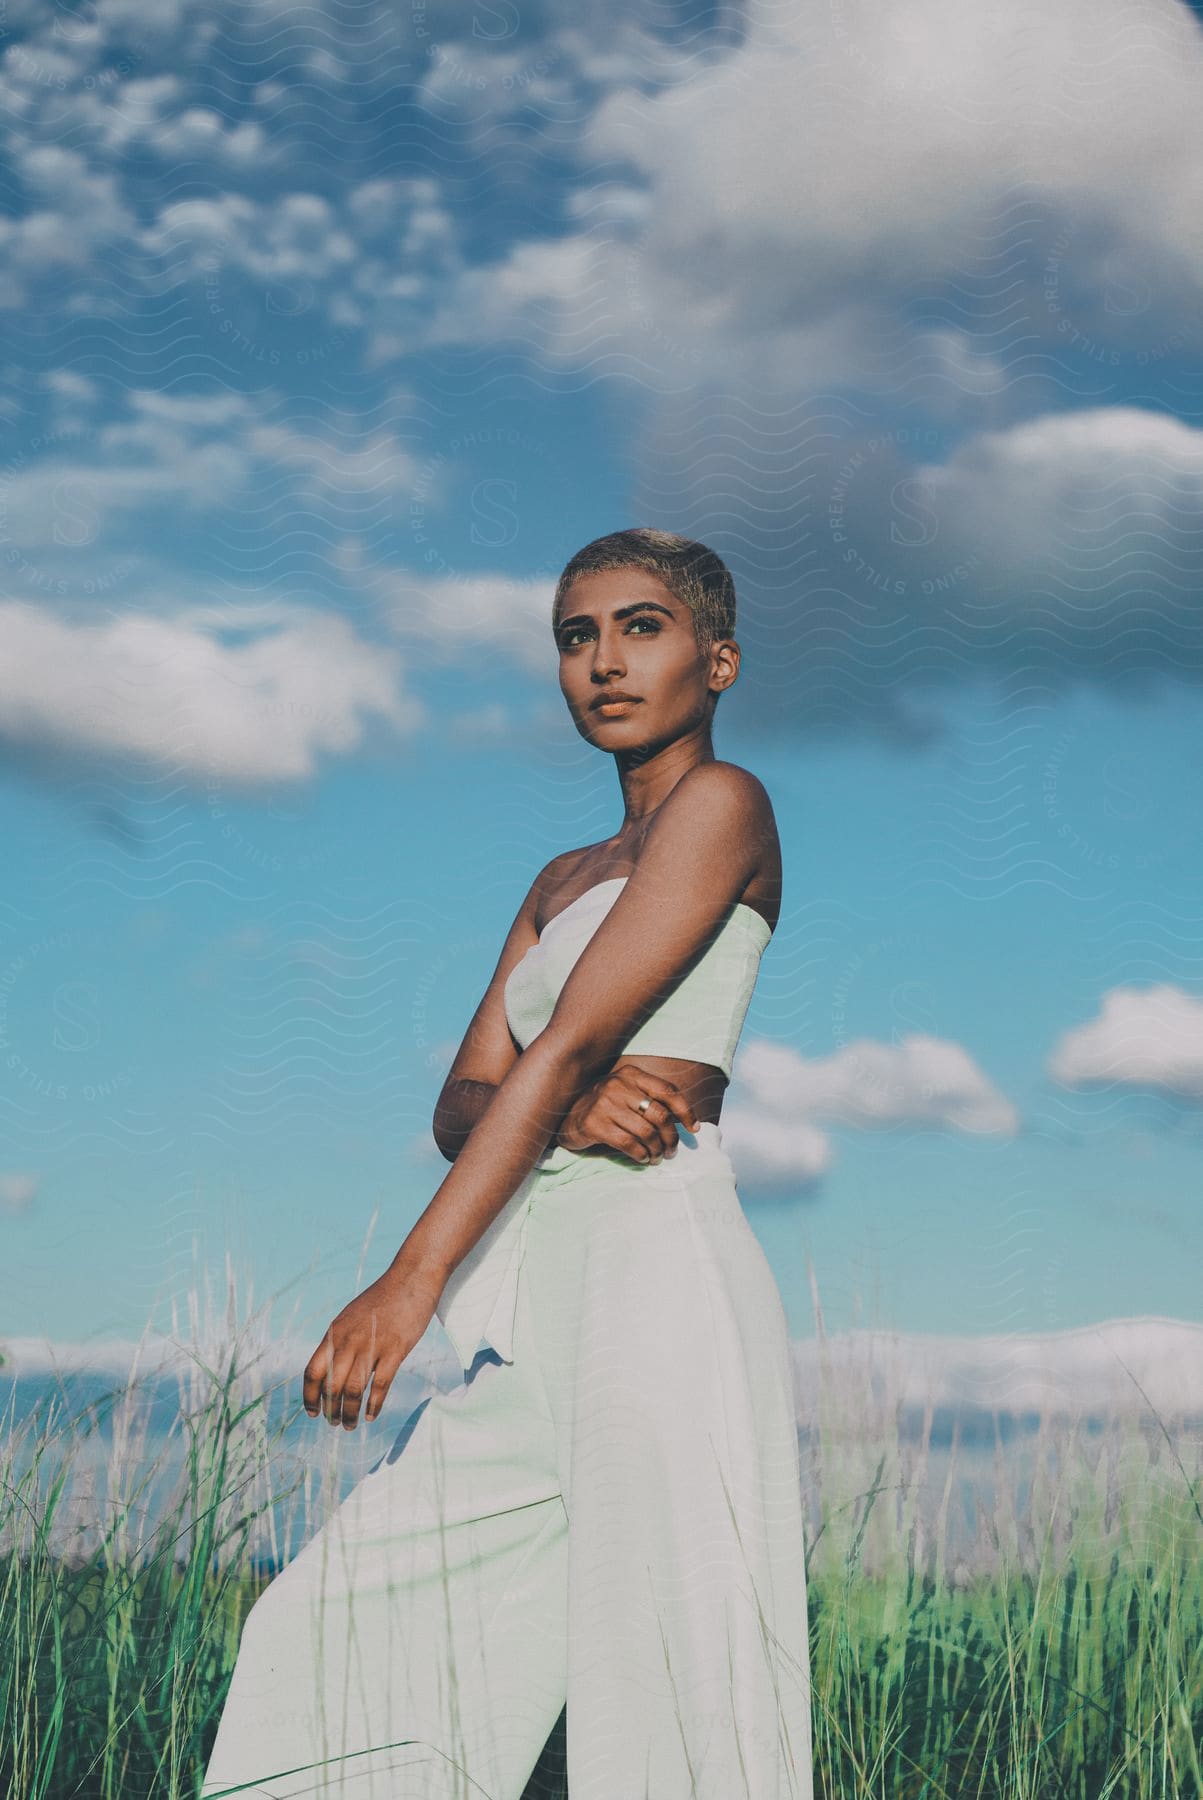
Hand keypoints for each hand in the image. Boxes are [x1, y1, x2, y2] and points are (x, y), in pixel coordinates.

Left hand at [302, 1259, 442, 1429]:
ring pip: (354, 1390)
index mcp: (335, 1333)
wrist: (411, 1279)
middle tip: (334, 1423)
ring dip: (349, 1412)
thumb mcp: (350, 1316)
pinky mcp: (395, 1349)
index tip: (312, 1412)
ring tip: (350, 1425)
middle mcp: (349, 1341)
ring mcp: (372, 1345)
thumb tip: (328, 1368)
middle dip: (330, 1410)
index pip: (312, 1371)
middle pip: (331, 1386)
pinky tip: (371, 1415)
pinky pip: (380, 1385)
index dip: (310, 1396)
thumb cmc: (381, 1299)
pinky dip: (374, 1405)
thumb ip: (339, 1341)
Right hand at [556, 1063, 700, 1164]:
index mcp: (631, 1074)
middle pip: (660, 1115)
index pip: (668, 1090)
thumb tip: (686, 1122)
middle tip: (672, 1151)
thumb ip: (651, 1100)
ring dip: (657, 1150)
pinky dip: (641, 1155)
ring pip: (646, 1132)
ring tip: (657, 1158)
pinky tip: (642, 1159)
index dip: (686, 1111)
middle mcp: (618, 1085)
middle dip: (672, 1138)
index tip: (694, 1129)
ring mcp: (604, 1104)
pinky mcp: (594, 1124)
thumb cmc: (605, 1107)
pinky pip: (629, 1144)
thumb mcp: (626, 1093)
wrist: (566, 1116)